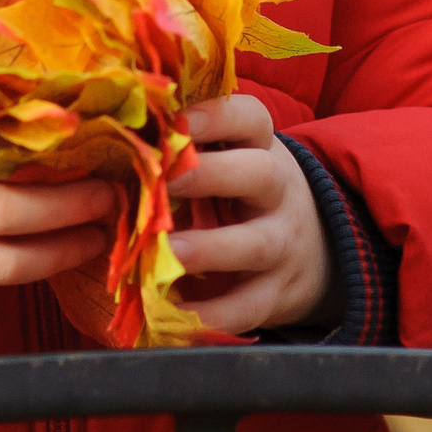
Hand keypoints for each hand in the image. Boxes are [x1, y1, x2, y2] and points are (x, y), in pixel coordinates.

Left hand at [165, 94, 338, 334]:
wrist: (314, 252)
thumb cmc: (246, 195)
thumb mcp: (233, 159)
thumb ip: (188, 147)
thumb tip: (117, 130)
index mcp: (261, 148)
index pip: (251, 118)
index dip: (216, 115)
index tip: (177, 120)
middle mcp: (277, 191)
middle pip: (259, 173)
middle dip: (211, 176)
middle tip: (163, 180)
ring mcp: (281, 243)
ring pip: (255, 243)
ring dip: (210, 249)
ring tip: (168, 254)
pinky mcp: (276, 293)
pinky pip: (248, 306)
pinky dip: (213, 315)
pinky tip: (175, 316)